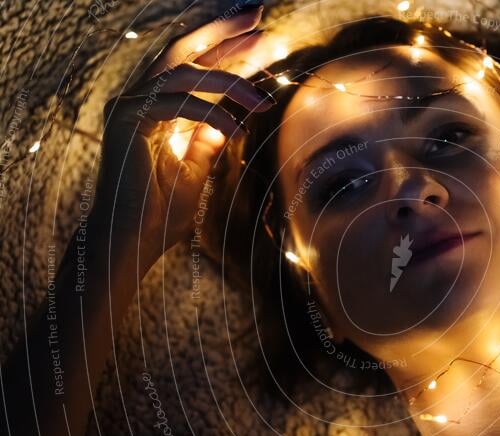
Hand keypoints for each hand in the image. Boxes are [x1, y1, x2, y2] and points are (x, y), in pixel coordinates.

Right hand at [94, 3, 272, 263]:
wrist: (134, 240)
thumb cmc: (162, 211)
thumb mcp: (196, 168)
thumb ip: (208, 139)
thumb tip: (229, 120)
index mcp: (159, 109)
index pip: (198, 69)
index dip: (229, 51)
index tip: (264, 39)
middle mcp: (142, 100)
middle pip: (186, 53)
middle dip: (225, 35)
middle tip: (261, 19)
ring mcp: (131, 106)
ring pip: (185, 73)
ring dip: (229, 79)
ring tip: (262, 96)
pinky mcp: (128, 120)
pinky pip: (177, 105)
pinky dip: (209, 112)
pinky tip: (236, 126)